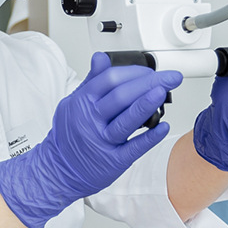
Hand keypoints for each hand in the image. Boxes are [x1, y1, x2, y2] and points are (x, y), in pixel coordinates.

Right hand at [0, 52, 181, 227]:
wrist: (58, 168)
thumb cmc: (69, 135)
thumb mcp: (74, 102)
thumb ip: (92, 81)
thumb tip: (101, 58)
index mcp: (83, 102)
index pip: (110, 79)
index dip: (133, 72)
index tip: (150, 71)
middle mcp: (92, 120)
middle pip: (121, 96)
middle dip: (149, 83)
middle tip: (170, 77)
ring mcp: (102, 141)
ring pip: (126, 120)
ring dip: (146, 104)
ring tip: (163, 92)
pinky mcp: (113, 161)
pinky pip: (133, 148)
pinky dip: (150, 137)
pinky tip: (162, 127)